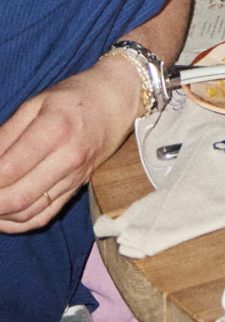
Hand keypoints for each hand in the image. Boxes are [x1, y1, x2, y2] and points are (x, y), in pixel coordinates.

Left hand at [0, 57, 140, 233]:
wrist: (117, 101)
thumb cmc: (72, 98)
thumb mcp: (34, 104)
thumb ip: (5, 134)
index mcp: (55, 130)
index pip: (8, 169)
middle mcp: (68, 159)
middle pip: (17, 198)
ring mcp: (75, 177)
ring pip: (28, 213)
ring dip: (1, 215)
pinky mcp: (77, 189)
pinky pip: (44, 217)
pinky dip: (18, 224)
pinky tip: (3, 216)